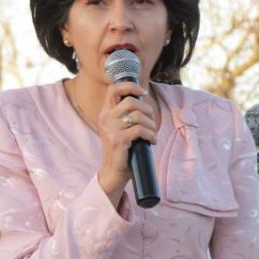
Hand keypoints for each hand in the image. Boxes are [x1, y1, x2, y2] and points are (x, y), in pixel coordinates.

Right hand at [97, 81, 156, 203]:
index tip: (143, 92)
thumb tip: (143, 99)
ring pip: (137, 115)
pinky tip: (152, 141)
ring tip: (153, 133)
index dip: (130, 86)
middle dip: (147, 109)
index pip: (113, 89)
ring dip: (151, 124)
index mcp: (105, 114)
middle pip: (130, 101)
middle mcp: (106, 119)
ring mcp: (111, 129)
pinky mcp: (118, 140)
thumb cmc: (121, 150)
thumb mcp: (119, 128)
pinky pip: (140, 130)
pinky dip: (151, 135)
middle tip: (152, 121)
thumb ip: (125, 115)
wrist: (113, 172)